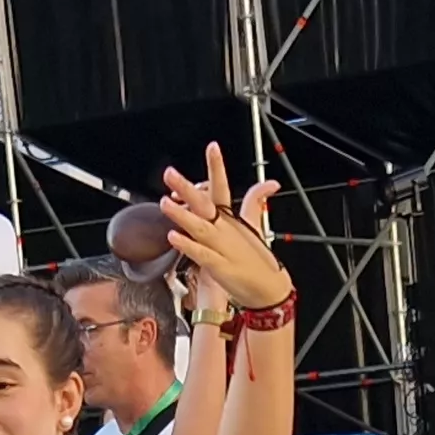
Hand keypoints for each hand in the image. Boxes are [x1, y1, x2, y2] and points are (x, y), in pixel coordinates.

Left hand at [156, 144, 289, 311]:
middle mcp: (226, 228)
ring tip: (164, 203)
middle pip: (205, 203)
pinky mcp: (219, 266)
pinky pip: (201, 254)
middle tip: (170, 174)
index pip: (222, 186)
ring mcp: (222, 247)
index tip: (213, 147)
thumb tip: (270, 183)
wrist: (267, 288)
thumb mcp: (255, 224)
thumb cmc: (257, 256)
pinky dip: (187, 246)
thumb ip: (255, 201)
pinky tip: (173, 237)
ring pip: (199, 227)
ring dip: (181, 215)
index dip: (217, 166)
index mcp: (231, 217)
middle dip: (186, 187)